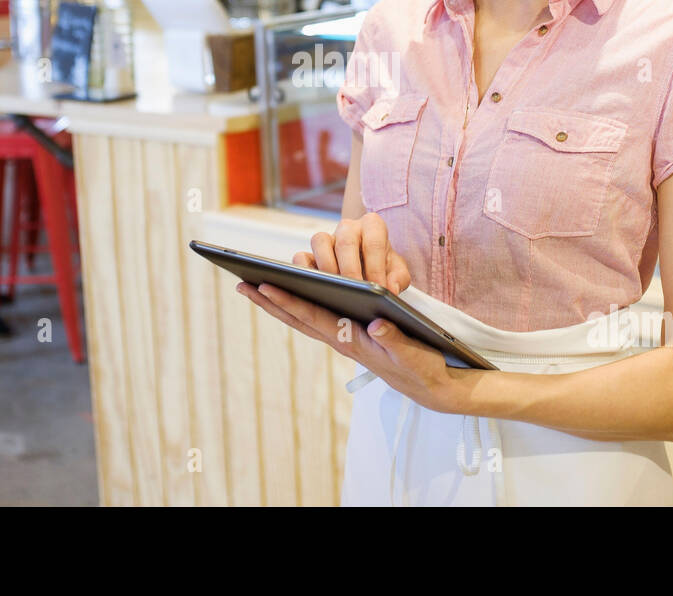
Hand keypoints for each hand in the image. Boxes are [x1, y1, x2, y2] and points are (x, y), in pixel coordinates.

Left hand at [234, 281, 467, 413]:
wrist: (432, 387)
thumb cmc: (423, 367)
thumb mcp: (414, 354)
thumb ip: (395, 340)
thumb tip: (376, 323)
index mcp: (352, 340)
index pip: (313, 317)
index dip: (287, 300)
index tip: (263, 285)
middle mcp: (341, 339)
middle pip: (298, 318)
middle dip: (269, 302)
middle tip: (241, 286)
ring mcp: (343, 339)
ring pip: (303, 320)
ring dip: (277, 305)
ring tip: (253, 287)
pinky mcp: (350, 337)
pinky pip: (316, 320)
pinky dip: (297, 308)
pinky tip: (289, 296)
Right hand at [292, 212, 411, 293]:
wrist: (368, 266)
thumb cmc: (383, 267)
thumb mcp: (397, 271)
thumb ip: (399, 278)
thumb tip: (391, 289)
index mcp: (372, 226)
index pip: (374, 241)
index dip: (376, 266)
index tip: (379, 289)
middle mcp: (348, 228)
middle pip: (345, 240)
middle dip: (351, 269)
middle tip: (357, 292)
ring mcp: (327, 239)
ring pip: (319, 241)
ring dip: (327, 267)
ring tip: (335, 290)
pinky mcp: (309, 254)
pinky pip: (300, 257)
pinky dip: (304, 271)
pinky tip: (314, 290)